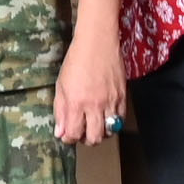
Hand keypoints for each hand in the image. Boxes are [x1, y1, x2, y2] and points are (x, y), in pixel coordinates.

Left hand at [52, 28, 127, 148]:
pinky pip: (120, 119)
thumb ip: (60, 110)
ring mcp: (111, 102)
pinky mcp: (123, 97)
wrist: (97, 43)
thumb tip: (61, 132)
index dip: (69, 138)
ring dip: (101, 133)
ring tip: (94, 125)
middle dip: (86, 139)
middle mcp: (95, 105)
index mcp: (76, 102)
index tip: (68, 134)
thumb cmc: (76, 62)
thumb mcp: (61, 86)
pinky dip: (113, 123)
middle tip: (82, 132)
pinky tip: (106, 116)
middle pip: (94, 138)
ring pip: (109, 131)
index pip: (74, 134)